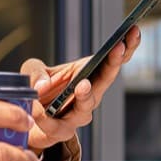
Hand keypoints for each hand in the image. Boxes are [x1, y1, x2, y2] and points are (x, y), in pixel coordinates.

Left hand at [20, 25, 142, 151]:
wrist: (26, 118)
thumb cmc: (37, 90)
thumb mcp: (31, 70)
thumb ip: (36, 72)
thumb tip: (43, 86)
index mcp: (88, 73)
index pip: (112, 59)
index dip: (126, 46)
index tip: (133, 30)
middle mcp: (90, 93)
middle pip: (107, 78)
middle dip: (114, 63)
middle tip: (118, 49)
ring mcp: (80, 113)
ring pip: (87, 105)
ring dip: (86, 95)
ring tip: (81, 85)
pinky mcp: (63, 130)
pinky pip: (58, 125)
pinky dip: (45, 117)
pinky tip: (37, 109)